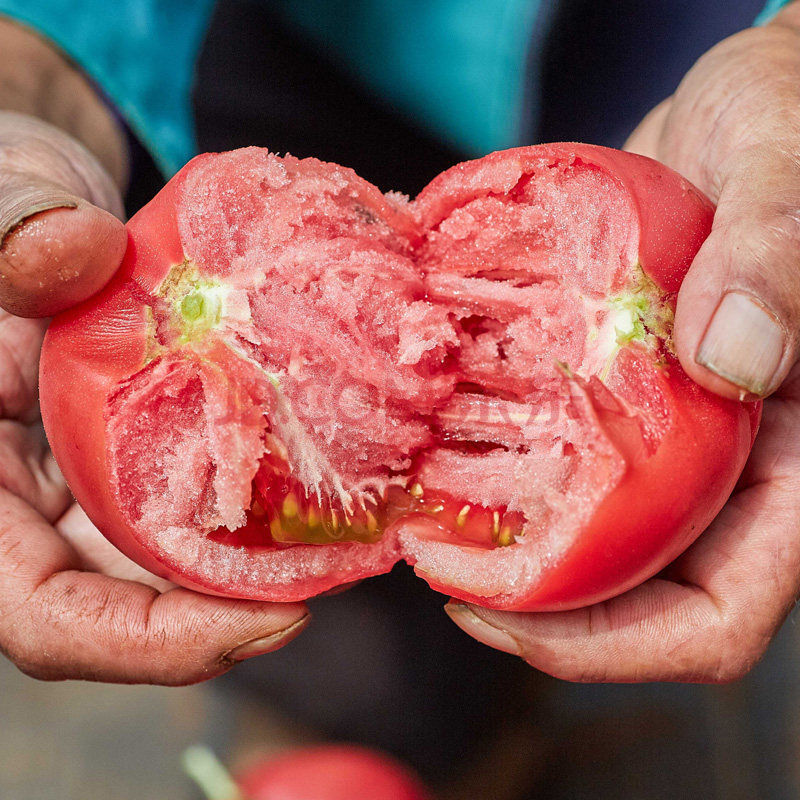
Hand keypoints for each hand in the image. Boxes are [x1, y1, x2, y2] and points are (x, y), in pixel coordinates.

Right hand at [0, 110, 307, 682]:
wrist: (55, 221)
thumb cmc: (7, 221)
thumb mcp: (0, 213)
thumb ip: (14, 237)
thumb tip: (78, 246)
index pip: (47, 617)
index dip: (153, 642)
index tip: (274, 620)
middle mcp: (46, 512)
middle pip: (145, 607)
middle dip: (251, 605)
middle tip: (353, 567)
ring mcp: (108, 489)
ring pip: (191, 565)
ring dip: (278, 564)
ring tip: (364, 530)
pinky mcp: (160, 460)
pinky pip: (218, 504)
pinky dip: (276, 505)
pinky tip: (337, 480)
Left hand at [446, 6, 799, 681]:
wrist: (737, 109)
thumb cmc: (788, 120)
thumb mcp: (791, 164)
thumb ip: (777, 254)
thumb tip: (729, 357)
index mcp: (792, 463)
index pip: (715, 617)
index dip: (609, 645)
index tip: (490, 614)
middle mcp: (729, 471)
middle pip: (627, 598)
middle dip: (525, 607)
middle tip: (426, 562)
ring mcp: (671, 440)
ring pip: (584, 540)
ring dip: (498, 547)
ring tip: (417, 516)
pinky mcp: (621, 398)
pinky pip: (561, 463)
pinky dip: (498, 471)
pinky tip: (436, 444)